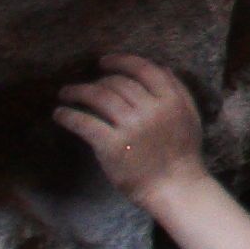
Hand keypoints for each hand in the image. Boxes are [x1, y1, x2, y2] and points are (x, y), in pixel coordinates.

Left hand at [55, 55, 207, 200]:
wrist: (175, 187)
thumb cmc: (182, 153)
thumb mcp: (189, 116)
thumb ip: (178, 90)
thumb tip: (161, 66)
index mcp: (171, 100)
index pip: (143, 69)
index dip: (121, 61)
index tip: (104, 61)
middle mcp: (151, 110)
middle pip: (118, 83)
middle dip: (97, 80)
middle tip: (85, 86)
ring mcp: (131, 128)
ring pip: (99, 97)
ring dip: (77, 92)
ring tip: (65, 93)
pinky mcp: (112, 146)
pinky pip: (85, 122)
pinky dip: (68, 115)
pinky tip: (60, 114)